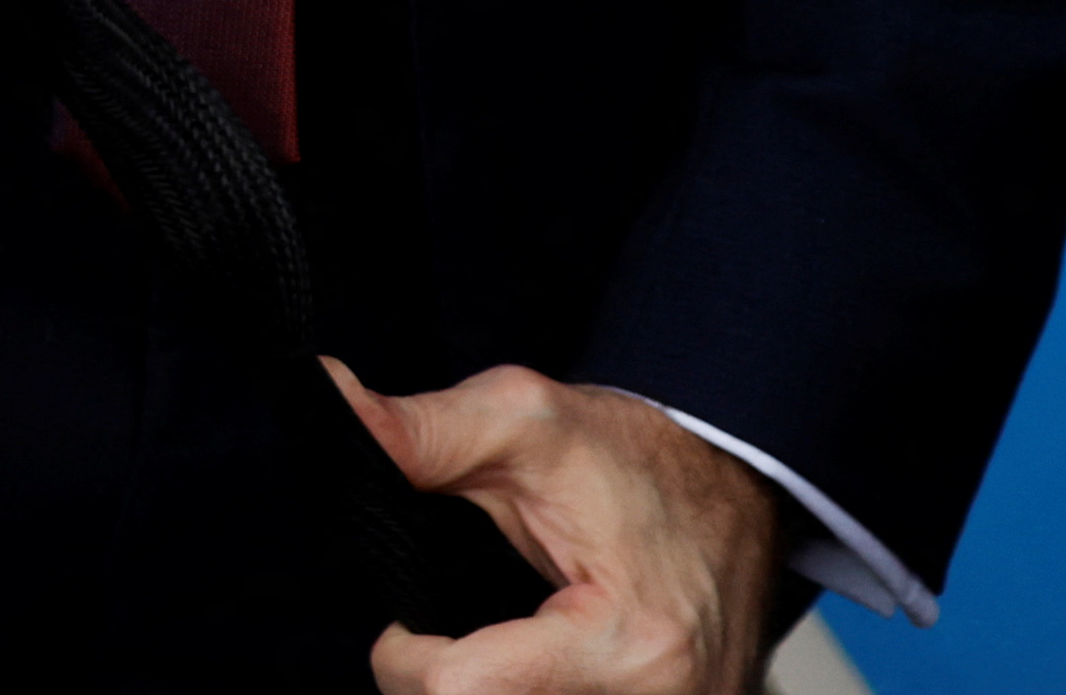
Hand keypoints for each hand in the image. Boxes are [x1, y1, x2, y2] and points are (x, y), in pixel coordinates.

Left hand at [337, 365, 777, 693]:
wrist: (737, 488)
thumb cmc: (641, 459)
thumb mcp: (526, 419)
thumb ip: (421, 430)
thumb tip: (329, 401)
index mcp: (626, 644)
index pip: (463, 692)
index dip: (404, 657)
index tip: (403, 622)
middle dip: (440, 683)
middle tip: (441, 629)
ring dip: (483, 686)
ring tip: (485, 641)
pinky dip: (524, 692)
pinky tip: (518, 662)